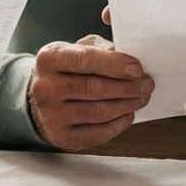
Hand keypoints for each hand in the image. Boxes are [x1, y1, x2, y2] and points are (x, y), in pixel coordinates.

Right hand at [28, 34, 153, 150]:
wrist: (39, 98)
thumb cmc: (66, 69)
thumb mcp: (78, 49)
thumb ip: (102, 49)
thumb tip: (129, 60)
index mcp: (49, 58)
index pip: (86, 60)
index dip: (115, 64)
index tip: (137, 68)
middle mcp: (45, 87)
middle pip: (95, 88)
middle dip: (128, 87)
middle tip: (147, 84)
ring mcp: (50, 115)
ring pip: (99, 112)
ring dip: (127, 105)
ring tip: (142, 97)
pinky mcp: (60, 137)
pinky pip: (97, 133)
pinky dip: (118, 124)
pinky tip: (128, 114)